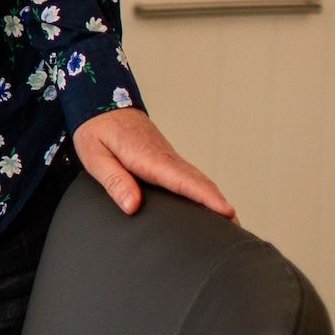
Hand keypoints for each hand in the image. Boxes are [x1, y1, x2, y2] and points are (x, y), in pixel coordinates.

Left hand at [73, 107, 235, 220]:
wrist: (102, 104)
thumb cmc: (96, 131)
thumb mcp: (95, 156)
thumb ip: (114, 181)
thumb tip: (133, 206)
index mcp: (147, 157)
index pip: (182, 180)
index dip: (206, 197)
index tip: (226, 212)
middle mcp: (165, 157)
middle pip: (199, 182)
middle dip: (220, 204)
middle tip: (239, 230)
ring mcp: (169, 157)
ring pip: (199, 179)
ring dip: (216, 198)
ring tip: (232, 224)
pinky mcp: (167, 159)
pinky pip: (191, 176)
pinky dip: (206, 190)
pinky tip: (211, 204)